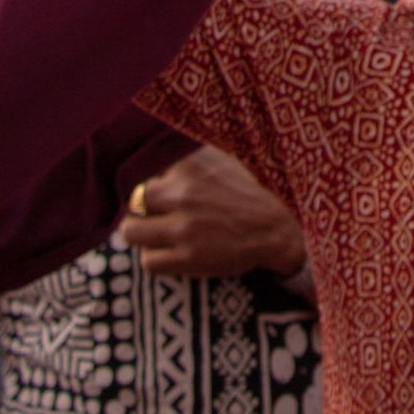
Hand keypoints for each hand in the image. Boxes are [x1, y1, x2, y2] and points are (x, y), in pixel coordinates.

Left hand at [121, 145, 304, 278]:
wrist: (281, 227)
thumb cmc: (254, 190)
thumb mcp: (225, 158)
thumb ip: (192, 157)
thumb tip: (165, 151)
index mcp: (191, 164)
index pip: (146, 169)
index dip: (153, 182)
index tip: (161, 189)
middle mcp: (183, 194)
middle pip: (133, 200)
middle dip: (142, 208)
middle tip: (157, 214)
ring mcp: (184, 228)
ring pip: (131, 231)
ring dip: (143, 234)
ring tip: (160, 235)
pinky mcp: (188, 259)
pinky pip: (148, 262)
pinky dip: (156, 259)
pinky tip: (173, 253)